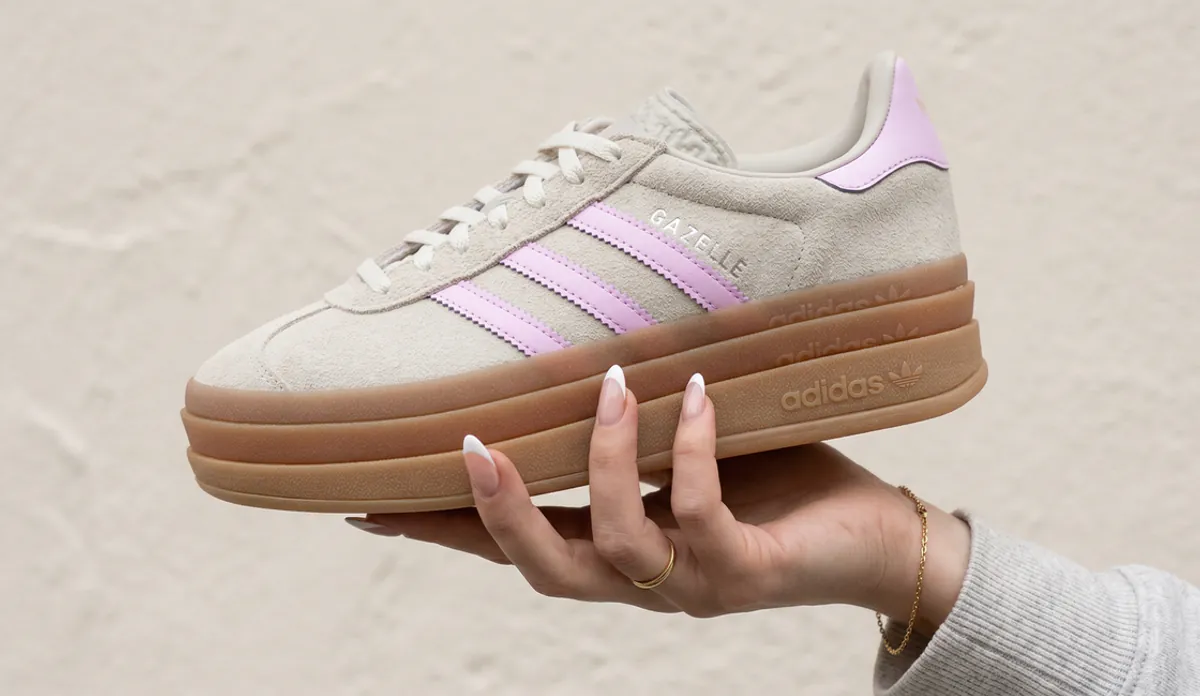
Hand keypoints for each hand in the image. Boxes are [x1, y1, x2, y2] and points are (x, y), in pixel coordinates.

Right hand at [350, 368, 970, 625]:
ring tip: (606, 384)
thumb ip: (636, 429)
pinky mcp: (748, 573)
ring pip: (615, 545)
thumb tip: (588, 343)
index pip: (517, 546)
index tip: (372, 501)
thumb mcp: (690, 454)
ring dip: (601, 461)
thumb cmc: (781, 487)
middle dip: (496, 515)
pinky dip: (687, 450)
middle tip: (467, 448)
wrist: (878, 543)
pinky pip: (702, 515)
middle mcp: (643, 581)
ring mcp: (693, 585)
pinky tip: (688, 392)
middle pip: (543, 570)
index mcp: (617, 553)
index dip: (445, 528)